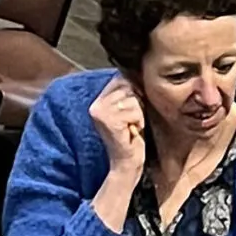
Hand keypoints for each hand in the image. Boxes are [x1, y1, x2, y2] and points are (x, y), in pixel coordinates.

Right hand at [89, 78, 147, 198]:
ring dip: (139, 115)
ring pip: (133, 98)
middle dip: (138, 104)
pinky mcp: (108, 120)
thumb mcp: (130, 110)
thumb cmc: (132, 138)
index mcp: (98, 100)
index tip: (132, 114)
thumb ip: (130, 92)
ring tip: (131, 128)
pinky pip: (135, 110)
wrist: (126, 165)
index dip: (135, 93)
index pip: (122, 79)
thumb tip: (140, 70)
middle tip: (131, 123)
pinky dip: (139, 122)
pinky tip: (131, 132)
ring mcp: (99, 112)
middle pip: (129, 86)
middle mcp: (95, 104)